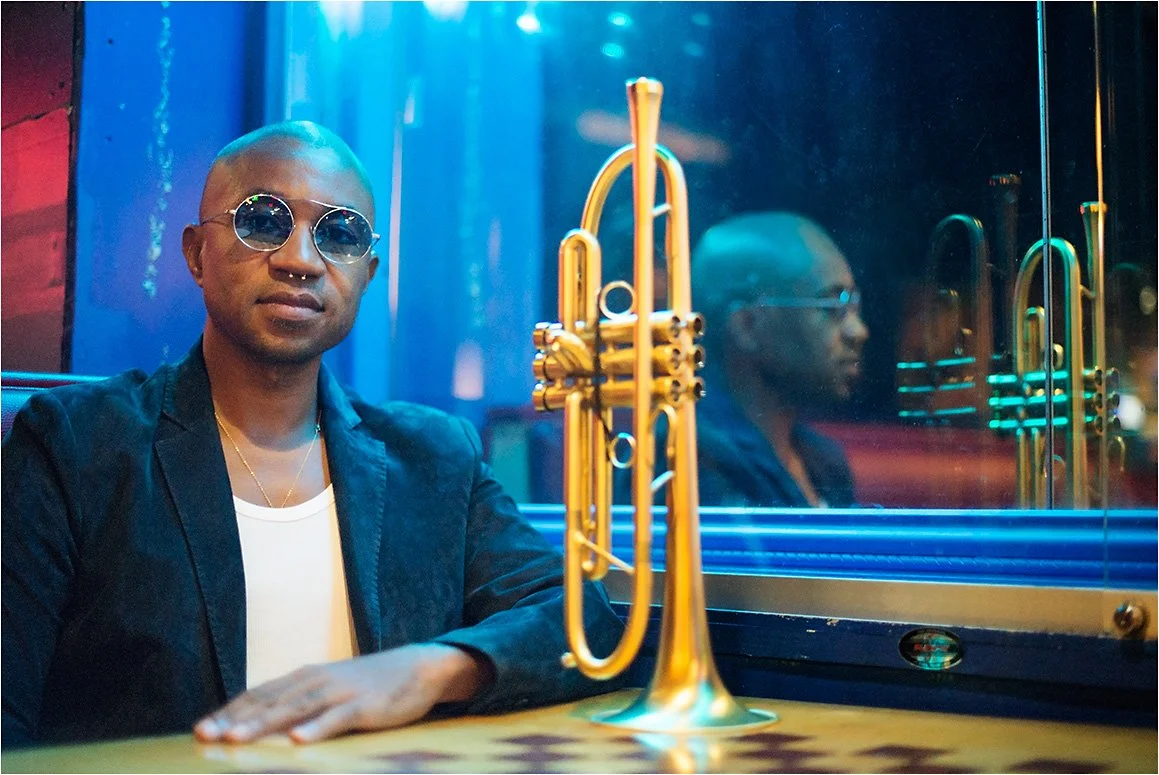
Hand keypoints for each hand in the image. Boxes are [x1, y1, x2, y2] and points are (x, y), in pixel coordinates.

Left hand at [193, 643, 491, 743]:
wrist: (418, 667)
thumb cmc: (369, 683)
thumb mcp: (330, 688)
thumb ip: (300, 701)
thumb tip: (264, 723)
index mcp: (305, 677)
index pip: (259, 694)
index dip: (229, 711)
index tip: (200, 729)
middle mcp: (316, 680)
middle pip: (268, 702)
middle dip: (234, 720)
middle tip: (204, 736)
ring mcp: (340, 692)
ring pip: (294, 709)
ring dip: (263, 724)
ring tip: (236, 739)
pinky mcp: (364, 706)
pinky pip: (336, 719)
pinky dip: (317, 729)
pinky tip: (298, 740)